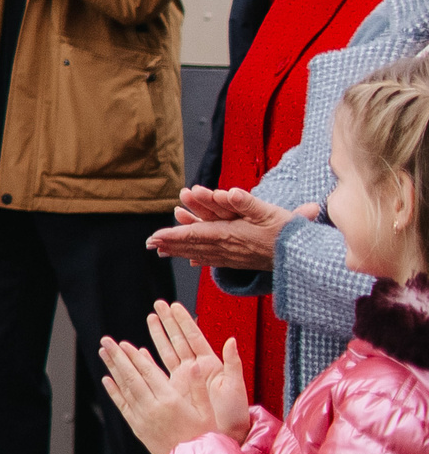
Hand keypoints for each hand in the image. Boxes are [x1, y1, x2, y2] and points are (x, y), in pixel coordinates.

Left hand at [99, 299, 236, 453]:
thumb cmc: (205, 438)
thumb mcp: (207, 412)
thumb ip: (198, 387)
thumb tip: (194, 365)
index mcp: (171, 401)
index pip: (149, 373)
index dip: (135, 357)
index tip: (125, 344)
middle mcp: (153, 408)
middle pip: (131, 377)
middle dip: (118, 357)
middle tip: (107, 341)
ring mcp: (142, 418)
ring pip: (124, 389)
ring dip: (112, 369)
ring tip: (104, 353)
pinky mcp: (137, 428)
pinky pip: (122, 406)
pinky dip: (114, 392)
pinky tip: (107, 380)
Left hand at [148, 187, 318, 269]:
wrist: (303, 256)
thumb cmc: (286, 232)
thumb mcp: (268, 211)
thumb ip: (246, 202)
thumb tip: (229, 192)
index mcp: (229, 235)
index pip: (194, 235)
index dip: (172, 236)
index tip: (153, 237)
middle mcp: (227, 248)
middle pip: (192, 246)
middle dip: (170, 244)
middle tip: (149, 244)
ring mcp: (233, 257)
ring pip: (200, 254)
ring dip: (179, 251)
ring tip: (162, 251)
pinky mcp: (240, 261)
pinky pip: (213, 260)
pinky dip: (199, 258)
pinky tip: (192, 261)